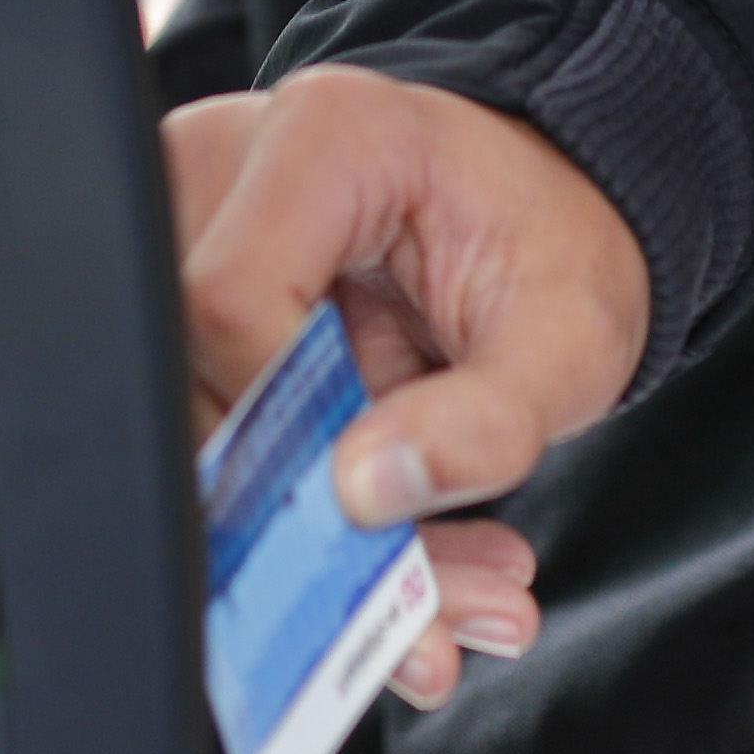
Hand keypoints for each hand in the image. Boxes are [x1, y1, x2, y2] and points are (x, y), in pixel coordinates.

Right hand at [170, 67, 647, 706]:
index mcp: (326, 141)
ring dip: (309, 543)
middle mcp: (234, 168)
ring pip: (191, 423)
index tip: (367, 505)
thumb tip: (365, 496)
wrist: (556, 202)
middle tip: (423, 612)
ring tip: (439, 606)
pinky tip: (396, 577)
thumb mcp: (566, 341)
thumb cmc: (556, 242)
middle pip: (187, 375)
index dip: (284, 430)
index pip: (230, 300)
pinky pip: (210, 426)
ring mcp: (201, 229)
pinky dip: (300, 520)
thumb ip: (481, 422)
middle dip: (302, 523)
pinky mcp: (192, 296)